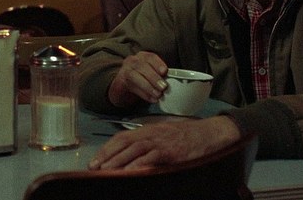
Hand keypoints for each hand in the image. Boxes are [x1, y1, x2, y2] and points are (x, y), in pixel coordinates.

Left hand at [88, 116, 240, 169]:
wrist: (208, 133)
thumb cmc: (186, 136)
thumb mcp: (163, 134)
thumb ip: (147, 142)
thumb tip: (131, 156)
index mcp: (147, 130)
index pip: (121, 137)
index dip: (107, 149)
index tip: (95, 160)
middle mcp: (150, 134)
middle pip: (123, 144)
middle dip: (106, 156)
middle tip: (94, 168)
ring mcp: (160, 142)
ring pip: (133, 151)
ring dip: (118, 161)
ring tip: (106, 171)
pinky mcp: (170, 152)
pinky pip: (150, 159)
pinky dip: (138, 165)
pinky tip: (129, 172)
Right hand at [108, 51, 167, 106]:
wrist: (123, 86)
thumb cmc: (141, 79)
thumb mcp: (151, 73)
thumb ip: (159, 75)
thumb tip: (171, 81)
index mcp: (142, 57)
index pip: (150, 57)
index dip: (158, 64)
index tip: (165, 72)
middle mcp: (133, 61)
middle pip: (142, 66)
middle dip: (154, 77)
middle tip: (163, 87)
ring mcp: (125, 70)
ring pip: (135, 76)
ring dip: (148, 86)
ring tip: (158, 95)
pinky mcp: (120, 81)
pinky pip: (132, 87)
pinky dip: (143, 94)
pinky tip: (151, 99)